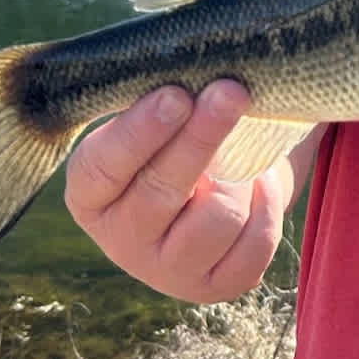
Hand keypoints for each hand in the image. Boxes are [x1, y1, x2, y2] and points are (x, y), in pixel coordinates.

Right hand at [64, 80, 294, 302]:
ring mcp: (166, 271)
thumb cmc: (189, 133)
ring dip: (243, 177)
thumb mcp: (171, 113)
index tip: (177, 94)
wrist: (229, 177)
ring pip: (214, 222)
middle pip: (162, 190)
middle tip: (232, 91)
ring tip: (250, 152)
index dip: (141, 130)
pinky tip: (261, 185)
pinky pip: (251, 251)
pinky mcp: (212, 288)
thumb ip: (174, 95)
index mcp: (92, 191)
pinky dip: (267, 211)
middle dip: (202, 136)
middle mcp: (121, 238)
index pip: (105, 164)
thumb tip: (205, 71)